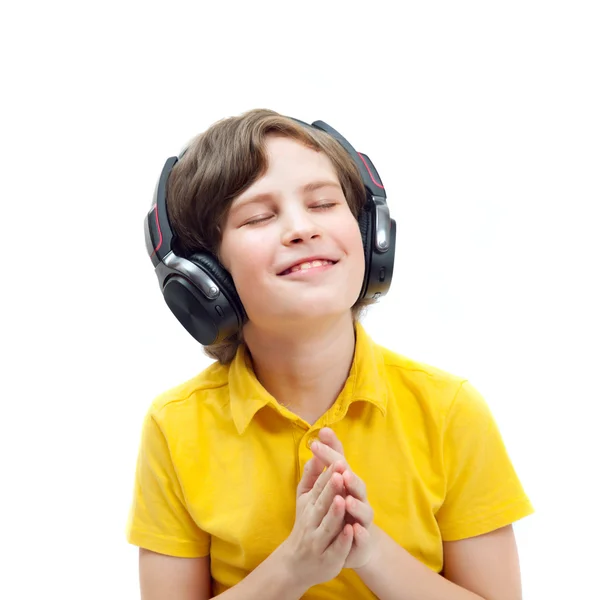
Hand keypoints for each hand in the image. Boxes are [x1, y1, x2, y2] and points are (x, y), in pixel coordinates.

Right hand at [277, 456, 353, 588]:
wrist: (295, 563)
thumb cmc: (305, 524)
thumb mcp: (305, 499)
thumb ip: (311, 476)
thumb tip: (315, 453)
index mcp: (309, 504)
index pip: (319, 487)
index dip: (328, 474)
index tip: (338, 460)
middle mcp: (312, 521)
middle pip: (323, 503)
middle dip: (332, 489)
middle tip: (340, 473)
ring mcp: (319, 540)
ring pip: (328, 525)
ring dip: (335, 513)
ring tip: (343, 500)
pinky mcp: (328, 559)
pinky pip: (336, 549)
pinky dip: (343, 540)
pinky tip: (350, 530)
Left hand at [310, 428, 375, 569]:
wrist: (352, 542)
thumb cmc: (339, 507)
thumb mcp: (327, 483)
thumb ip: (324, 461)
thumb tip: (319, 435)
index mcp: (347, 483)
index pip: (340, 464)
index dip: (329, 453)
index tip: (315, 443)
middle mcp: (358, 498)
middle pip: (356, 485)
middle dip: (350, 478)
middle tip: (342, 472)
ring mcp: (362, 518)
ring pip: (363, 510)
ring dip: (356, 505)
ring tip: (347, 500)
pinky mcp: (363, 539)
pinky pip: (364, 536)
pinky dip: (361, 534)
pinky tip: (355, 530)